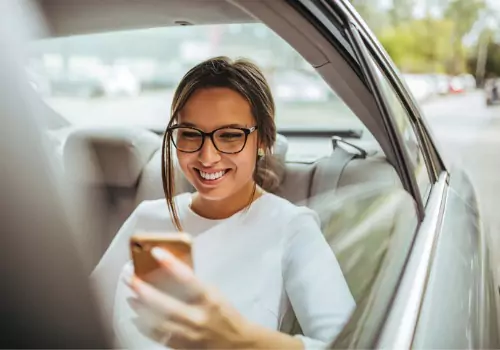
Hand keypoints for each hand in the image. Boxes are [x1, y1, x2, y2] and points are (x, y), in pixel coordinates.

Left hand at [124, 247, 254, 348]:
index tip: (156, 252)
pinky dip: (144, 326)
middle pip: (166, 304)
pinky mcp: (182, 346)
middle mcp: (198, 317)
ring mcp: (189, 334)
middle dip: (144, 290)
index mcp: (209, 299)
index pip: (188, 278)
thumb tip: (167, 271)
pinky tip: (136, 317)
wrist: (236, 343)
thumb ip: (194, 284)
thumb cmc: (224, 314)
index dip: (171, 264)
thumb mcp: (214, 293)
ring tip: (130, 296)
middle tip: (130, 278)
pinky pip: (158, 336)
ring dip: (141, 308)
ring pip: (158, 322)